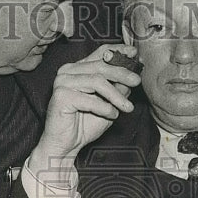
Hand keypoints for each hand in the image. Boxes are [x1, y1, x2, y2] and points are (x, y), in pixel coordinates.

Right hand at [28, 44, 138, 174]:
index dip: (118, 52)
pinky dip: (105, 108)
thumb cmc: (84, 125)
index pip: (99, 54)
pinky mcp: (60, 96)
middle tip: (137, 81)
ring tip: (127, 108)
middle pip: (100, 66)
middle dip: (122, 73)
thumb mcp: (108, 104)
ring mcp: (62, 82)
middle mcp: (67, 72)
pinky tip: (112, 115)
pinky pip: (90, 99)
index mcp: (77, 69)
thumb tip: (133, 75)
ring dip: (116, 95)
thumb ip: (118, 89)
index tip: (134, 54)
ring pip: (97, 81)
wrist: (66, 146)